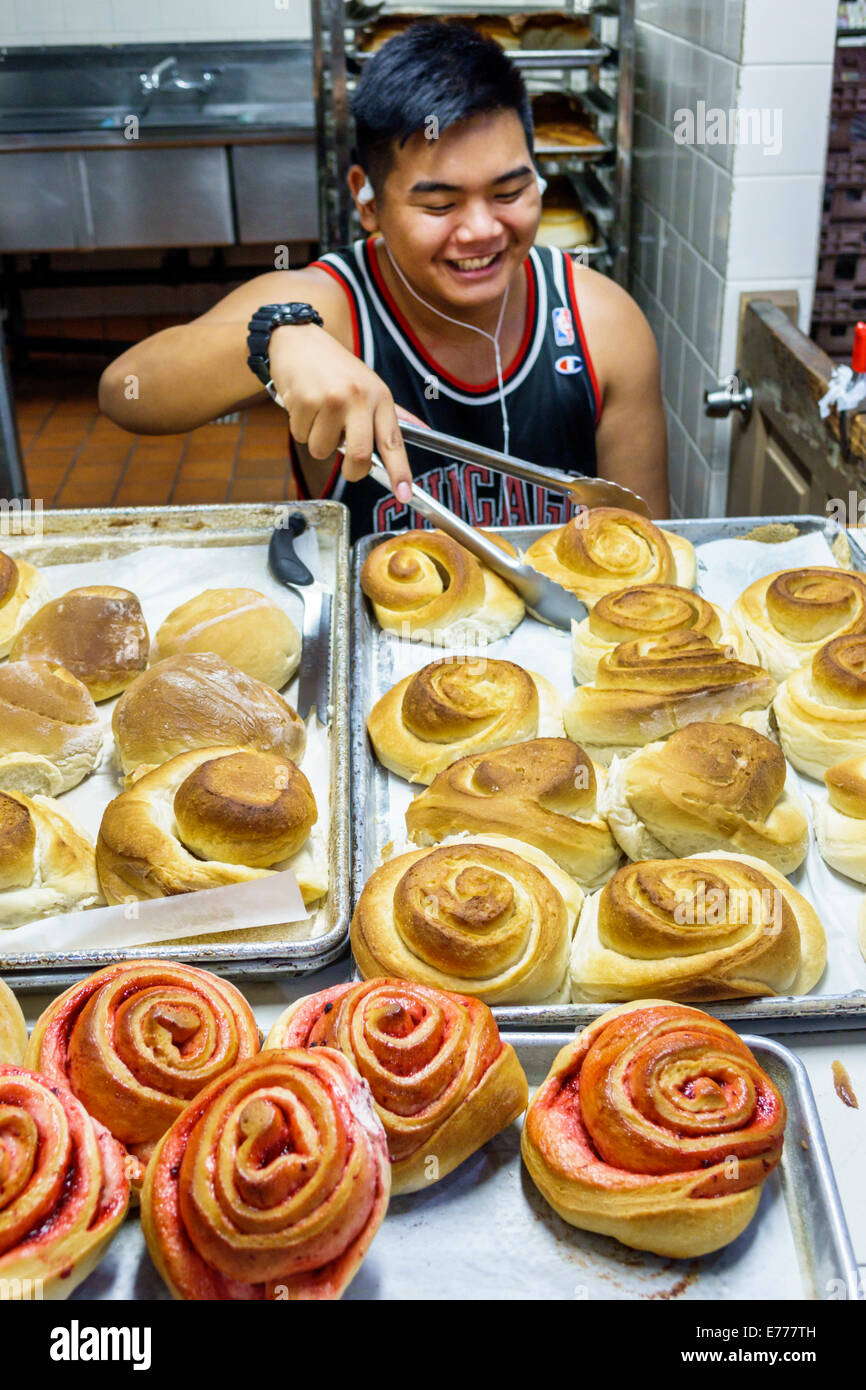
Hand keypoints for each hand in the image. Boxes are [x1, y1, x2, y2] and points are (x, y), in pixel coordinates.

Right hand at [270, 323, 413, 500]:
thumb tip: (422, 430)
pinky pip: (301, 436)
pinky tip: (304, 405)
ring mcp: (330, 399)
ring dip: (318, 441)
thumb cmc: (337, 369)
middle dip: (352, 472)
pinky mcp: (304, 400)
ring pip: (323, 450)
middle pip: (358, 455)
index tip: (404, 494)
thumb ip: (391, 414)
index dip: (400, 471)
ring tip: (320, 415)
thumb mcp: (369, 385)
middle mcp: (358, 397)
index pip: (393, 440)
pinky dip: (301, 428)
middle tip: (349, 469)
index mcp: (379, 397)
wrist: (298, 341)